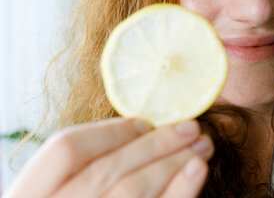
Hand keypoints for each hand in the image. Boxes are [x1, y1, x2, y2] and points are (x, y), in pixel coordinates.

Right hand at [4, 118, 213, 197]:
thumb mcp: (63, 188)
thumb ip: (89, 166)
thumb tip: (143, 131)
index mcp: (30, 194)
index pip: (66, 149)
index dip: (109, 132)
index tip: (145, 123)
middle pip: (109, 169)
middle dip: (156, 144)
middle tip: (191, 127)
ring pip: (133, 190)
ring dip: (173, 162)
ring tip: (202, 146)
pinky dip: (178, 191)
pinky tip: (196, 172)